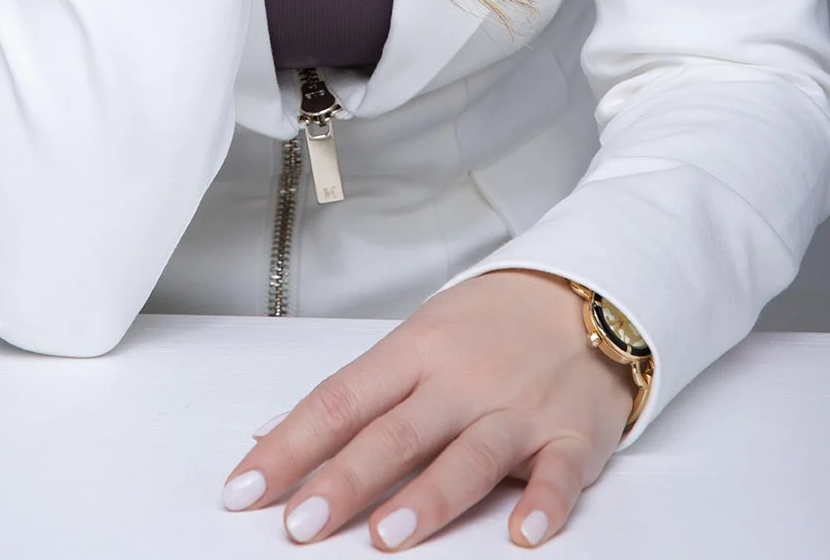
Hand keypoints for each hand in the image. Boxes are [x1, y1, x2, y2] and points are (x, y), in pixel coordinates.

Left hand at [220, 268, 634, 547]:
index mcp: (414, 351)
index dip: (290, 446)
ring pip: (467, 455)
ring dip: (427, 497)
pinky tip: (522, 533)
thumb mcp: (419, 338)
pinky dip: (543, 503)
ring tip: (386, 536)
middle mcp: (460, 379)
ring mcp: (516, 408)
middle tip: (300, 526)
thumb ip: (361, 393)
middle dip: (344, 480)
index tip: (246, 488)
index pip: (339, 400)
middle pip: (394, 432)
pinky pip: (556, 474)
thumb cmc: (491, 322)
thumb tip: (278, 433)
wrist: (582, 294)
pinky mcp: (569, 435)